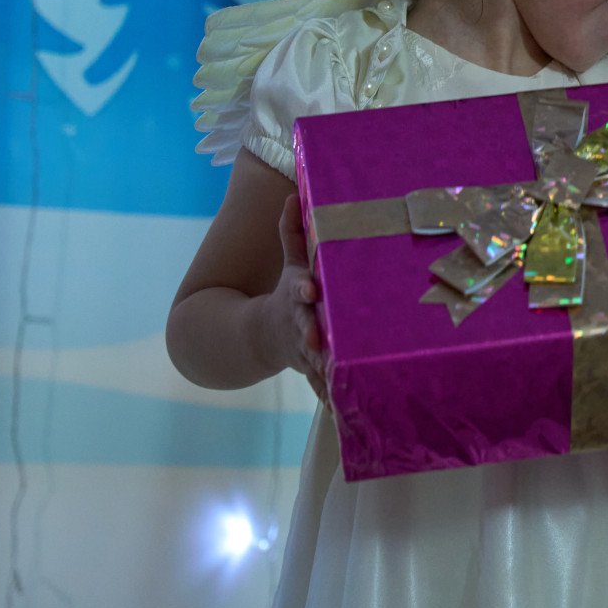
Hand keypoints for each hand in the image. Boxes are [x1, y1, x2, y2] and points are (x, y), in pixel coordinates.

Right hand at [260, 193, 326, 401]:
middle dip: (311, 333)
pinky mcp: (315, 373)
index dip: (304, 289)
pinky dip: (332, 400)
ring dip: (323, 369)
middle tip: (318, 337)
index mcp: (297, 295)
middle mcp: (301, 324)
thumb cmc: (291, 293)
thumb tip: (291, 195)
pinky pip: (324, 388)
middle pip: (306, 328)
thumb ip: (292, 233)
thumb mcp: (291, 263)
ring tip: (335, 374)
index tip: (311, 289)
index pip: (299, 290)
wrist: (264, 339)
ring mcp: (307, 352)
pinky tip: (343, 412)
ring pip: (315, 361)